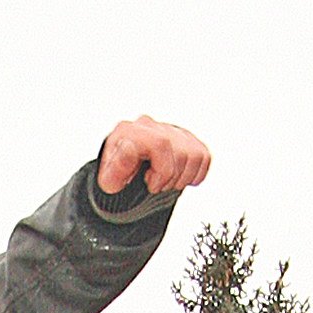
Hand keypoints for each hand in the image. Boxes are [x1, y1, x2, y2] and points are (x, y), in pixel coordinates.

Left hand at [96, 117, 211, 198]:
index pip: (161, 143)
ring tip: (164, 182)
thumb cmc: (114, 182)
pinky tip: (177, 178)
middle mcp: (151, 126)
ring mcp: (170, 131)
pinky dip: (194, 174)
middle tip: (154, 186)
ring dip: (181, 178)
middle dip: (169, 178)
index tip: (150, 184)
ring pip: (194, 155)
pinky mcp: (185, 139)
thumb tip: (130, 146)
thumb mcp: (108, 182)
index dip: (161, 171)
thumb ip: (117, 166)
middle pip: (180, 152)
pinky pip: (204, 156)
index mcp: (131, 131)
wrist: (120, 184)